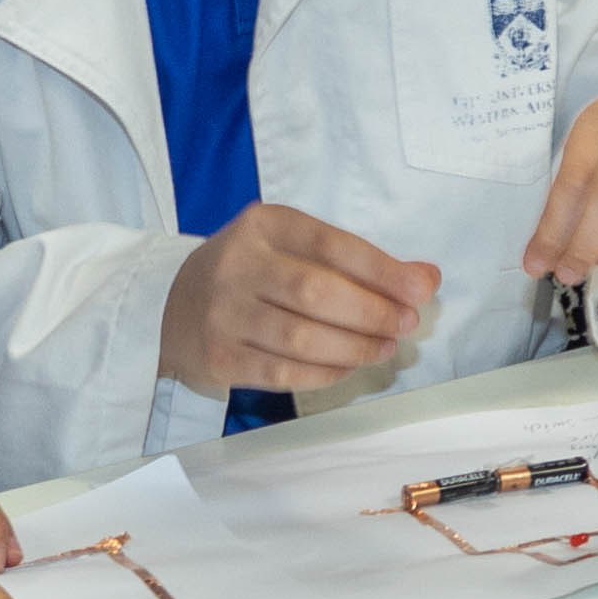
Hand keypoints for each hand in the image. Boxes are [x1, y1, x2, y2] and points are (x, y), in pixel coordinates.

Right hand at [160, 203, 438, 397]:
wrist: (171, 307)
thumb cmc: (251, 272)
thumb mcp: (293, 248)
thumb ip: (357, 261)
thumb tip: (427, 278)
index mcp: (264, 225)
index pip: (331, 245)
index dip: (381, 270)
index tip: (421, 289)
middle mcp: (238, 264)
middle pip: (316, 293)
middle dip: (372, 312)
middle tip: (405, 325)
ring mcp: (224, 314)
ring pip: (301, 338)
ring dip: (354, 348)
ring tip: (383, 349)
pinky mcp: (219, 358)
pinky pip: (283, 373)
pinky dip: (324, 373)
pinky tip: (348, 367)